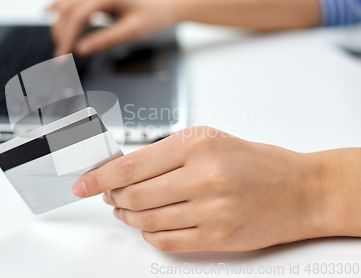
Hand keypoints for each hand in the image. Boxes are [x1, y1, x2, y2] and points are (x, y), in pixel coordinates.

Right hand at [48, 0, 176, 55]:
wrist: (166, 7)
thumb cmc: (153, 17)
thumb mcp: (131, 31)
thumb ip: (105, 40)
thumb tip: (81, 49)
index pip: (76, 16)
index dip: (66, 37)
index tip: (61, 56)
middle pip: (68, 11)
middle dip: (61, 34)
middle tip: (60, 57)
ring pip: (68, 6)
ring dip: (60, 24)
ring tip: (58, 46)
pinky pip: (73, 1)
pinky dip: (61, 9)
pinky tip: (49, 12)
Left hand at [72, 126, 330, 251]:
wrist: (299, 189)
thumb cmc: (254, 161)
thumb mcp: (208, 140)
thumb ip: (163, 154)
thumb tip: (122, 169)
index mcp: (196, 145)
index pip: (131, 166)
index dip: (99, 177)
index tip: (82, 183)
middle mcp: (202, 177)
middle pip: (134, 196)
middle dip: (113, 197)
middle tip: (109, 195)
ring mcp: (211, 210)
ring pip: (146, 220)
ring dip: (129, 216)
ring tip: (127, 209)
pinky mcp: (217, 237)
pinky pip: (166, 241)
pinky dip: (149, 234)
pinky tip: (150, 225)